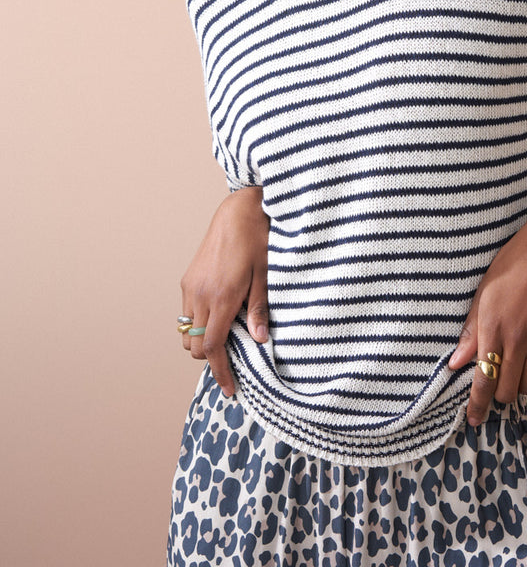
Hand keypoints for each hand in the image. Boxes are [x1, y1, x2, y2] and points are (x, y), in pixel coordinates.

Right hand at [180, 186, 269, 397]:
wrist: (238, 211)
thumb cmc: (257, 240)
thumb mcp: (265, 275)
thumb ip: (259, 309)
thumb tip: (260, 340)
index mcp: (222, 297)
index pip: (213, 347)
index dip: (220, 372)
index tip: (230, 388)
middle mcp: (201, 295)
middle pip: (195, 345)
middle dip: (211, 359)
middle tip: (233, 363)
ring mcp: (191, 287)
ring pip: (187, 331)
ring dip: (202, 342)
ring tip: (226, 340)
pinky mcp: (188, 279)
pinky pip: (187, 313)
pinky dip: (198, 324)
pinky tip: (218, 317)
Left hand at [448, 216, 526, 425]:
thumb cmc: (509, 268)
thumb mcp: (481, 296)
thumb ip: (471, 333)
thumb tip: (455, 364)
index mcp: (493, 327)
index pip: (483, 378)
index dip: (477, 405)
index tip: (473, 419)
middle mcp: (518, 338)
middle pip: (507, 389)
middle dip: (497, 396)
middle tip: (494, 388)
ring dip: (519, 388)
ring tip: (513, 376)